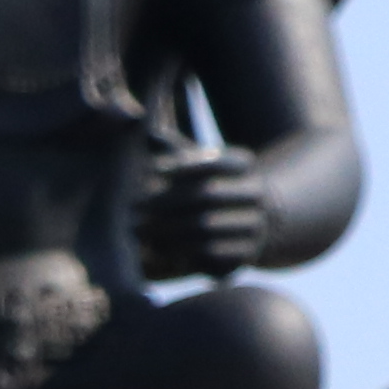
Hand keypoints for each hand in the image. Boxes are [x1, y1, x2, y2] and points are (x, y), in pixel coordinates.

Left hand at [136, 143, 272, 279]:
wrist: (250, 223)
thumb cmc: (212, 185)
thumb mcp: (198, 165)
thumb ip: (177, 151)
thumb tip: (149, 134)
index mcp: (245, 166)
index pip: (215, 162)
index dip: (184, 165)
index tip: (153, 169)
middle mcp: (255, 194)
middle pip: (207, 195)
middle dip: (166, 201)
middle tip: (133, 207)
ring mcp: (255, 225)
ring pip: (206, 226)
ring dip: (166, 229)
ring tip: (137, 230)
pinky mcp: (247, 254)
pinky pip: (211, 254)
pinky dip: (180, 251)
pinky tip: (155, 248)